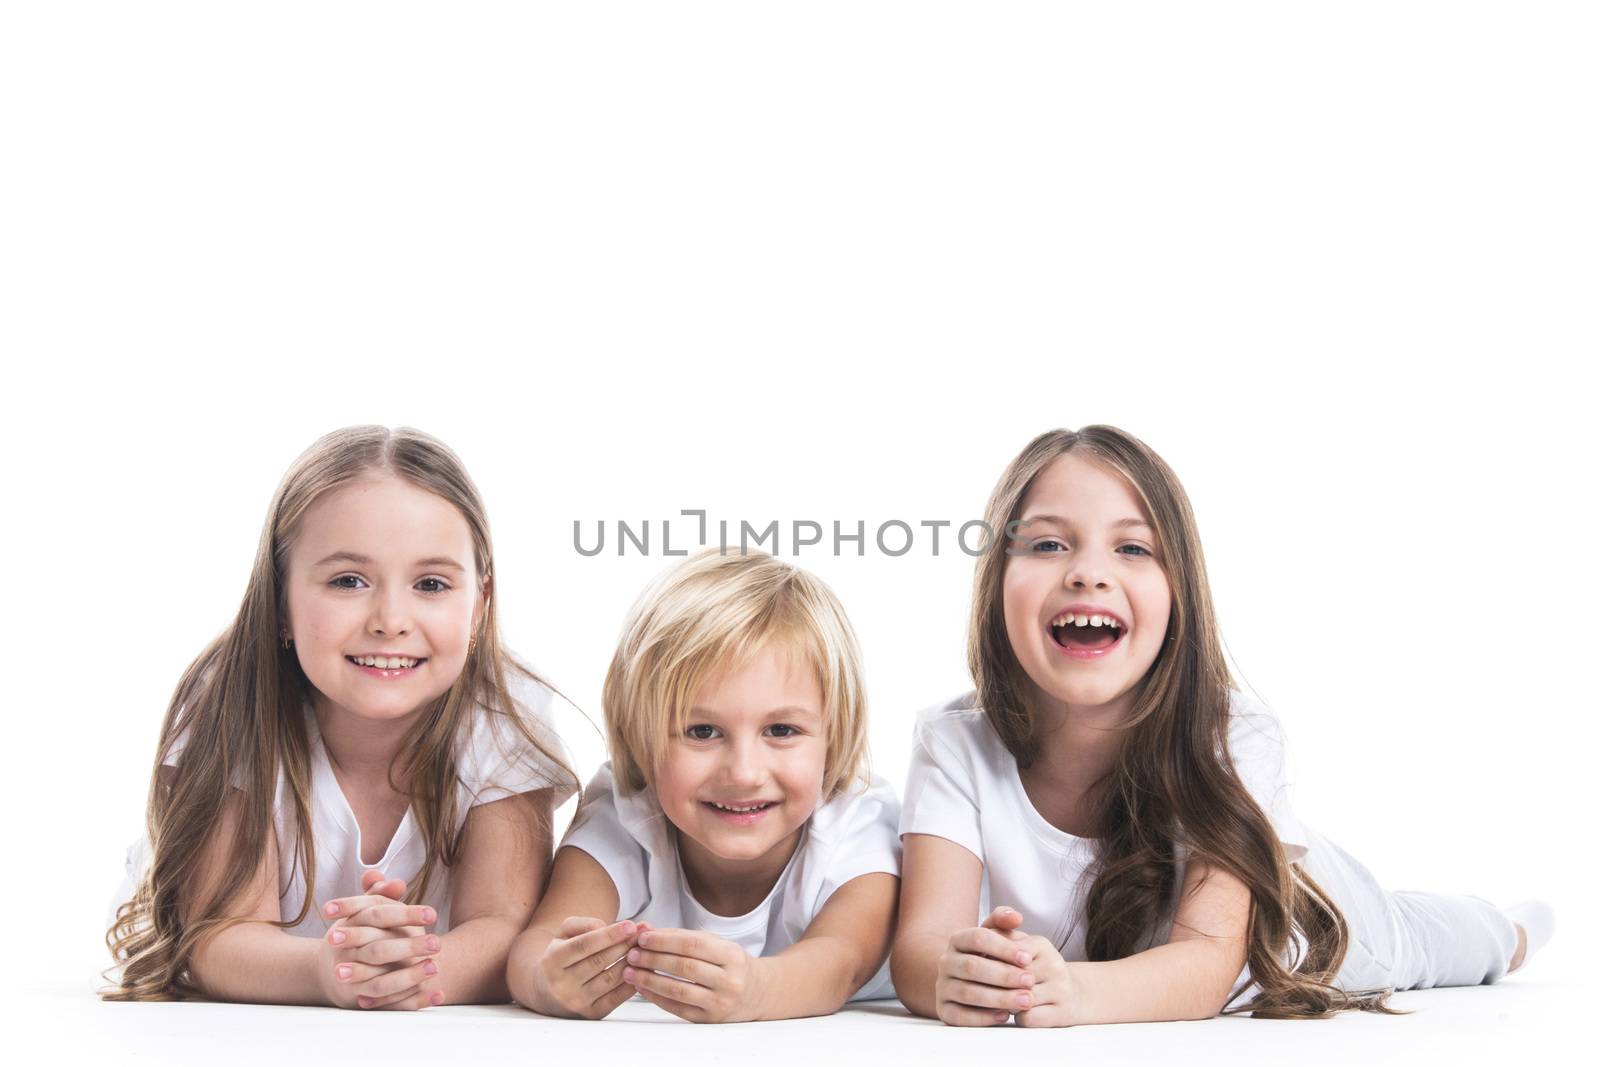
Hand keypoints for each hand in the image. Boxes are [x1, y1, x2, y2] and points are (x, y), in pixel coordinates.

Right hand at [317, 869, 442, 1010]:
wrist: (331, 968)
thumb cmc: (356, 932)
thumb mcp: (363, 910)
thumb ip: (379, 895)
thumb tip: (396, 883)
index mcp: (350, 927)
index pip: (378, 917)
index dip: (405, 914)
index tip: (432, 914)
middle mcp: (349, 955)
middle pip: (378, 951)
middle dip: (409, 948)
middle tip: (437, 943)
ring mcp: (354, 982)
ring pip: (381, 982)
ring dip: (410, 977)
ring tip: (435, 968)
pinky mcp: (364, 1001)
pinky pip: (392, 1005)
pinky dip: (415, 1001)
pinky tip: (437, 995)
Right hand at [534, 916, 638, 1018]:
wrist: (548, 991)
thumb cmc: (561, 956)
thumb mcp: (564, 934)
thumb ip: (584, 924)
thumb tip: (607, 927)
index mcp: (553, 960)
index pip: (584, 945)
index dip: (609, 935)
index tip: (630, 925)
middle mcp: (562, 984)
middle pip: (599, 961)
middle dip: (624, 945)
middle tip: (642, 935)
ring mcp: (576, 1001)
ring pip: (610, 979)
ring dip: (631, 962)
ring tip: (643, 949)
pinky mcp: (591, 1013)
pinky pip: (617, 997)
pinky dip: (632, 982)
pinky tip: (640, 969)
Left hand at [622, 924, 768, 1022]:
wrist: (758, 992)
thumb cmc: (731, 964)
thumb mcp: (716, 944)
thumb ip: (682, 937)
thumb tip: (648, 930)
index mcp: (731, 955)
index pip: (692, 944)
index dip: (665, 940)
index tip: (643, 938)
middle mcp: (729, 980)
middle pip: (684, 967)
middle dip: (653, 959)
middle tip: (632, 954)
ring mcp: (720, 1002)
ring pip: (678, 990)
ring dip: (650, 980)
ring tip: (631, 972)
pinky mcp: (709, 1020)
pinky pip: (677, 1009)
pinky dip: (656, 998)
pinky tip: (643, 988)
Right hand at [935, 909, 1036, 1025]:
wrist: (965, 980)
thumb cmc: (988, 956)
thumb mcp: (994, 935)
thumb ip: (1004, 921)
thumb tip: (1016, 917)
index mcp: (957, 940)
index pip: (978, 938)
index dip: (1003, 948)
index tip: (1028, 958)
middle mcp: (945, 962)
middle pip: (973, 967)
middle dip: (1004, 975)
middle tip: (1030, 981)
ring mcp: (942, 987)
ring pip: (968, 993)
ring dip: (999, 998)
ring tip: (1025, 1000)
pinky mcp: (944, 1010)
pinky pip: (960, 1016)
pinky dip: (983, 1017)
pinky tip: (1004, 1016)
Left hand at [986, 907, 1077, 1027]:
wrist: (1068, 993)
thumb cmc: (1032, 967)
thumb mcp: (1018, 945)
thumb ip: (997, 933)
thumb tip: (980, 940)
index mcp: (1041, 944)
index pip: (1007, 953)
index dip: (987, 962)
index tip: (974, 966)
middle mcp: (1054, 964)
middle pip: (1013, 977)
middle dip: (992, 983)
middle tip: (977, 985)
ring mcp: (1061, 989)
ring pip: (1020, 998)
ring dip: (1003, 1002)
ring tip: (994, 999)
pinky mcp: (1062, 1013)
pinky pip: (1029, 1017)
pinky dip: (1016, 1017)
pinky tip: (1013, 1013)